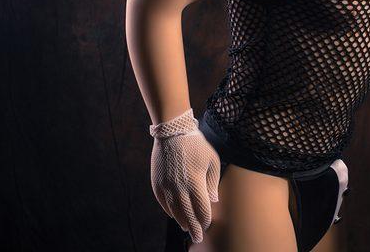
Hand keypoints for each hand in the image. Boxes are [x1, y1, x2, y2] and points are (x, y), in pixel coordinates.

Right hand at [149, 108, 221, 242]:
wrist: (173, 132)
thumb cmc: (197, 145)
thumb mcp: (212, 160)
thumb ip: (213, 182)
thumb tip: (213, 201)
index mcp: (195, 182)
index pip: (201, 209)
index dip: (205, 219)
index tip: (207, 225)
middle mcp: (179, 187)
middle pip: (187, 214)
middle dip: (193, 227)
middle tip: (197, 237)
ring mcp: (166, 186)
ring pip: (174, 211)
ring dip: (181, 221)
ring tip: (187, 228)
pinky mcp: (157, 183)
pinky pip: (163, 203)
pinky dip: (169, 211)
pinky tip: (174, 215)